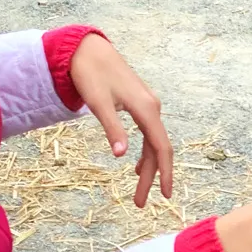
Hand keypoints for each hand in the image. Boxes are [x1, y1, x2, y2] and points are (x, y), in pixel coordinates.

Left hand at [69, 34, 172, 207]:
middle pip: (158, 150)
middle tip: (139, 203)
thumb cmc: (90, 74)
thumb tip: (122, 156)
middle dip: (152, 177)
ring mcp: (148, 106)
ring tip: (139, 190)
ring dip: (148, 167)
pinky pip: (149, 134)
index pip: (161, 148)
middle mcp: (152, 108)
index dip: (164, 173)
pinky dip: (145, 152)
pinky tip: (137, 165)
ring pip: (153, 143)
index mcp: (146, 109)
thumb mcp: (98, 104)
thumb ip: (112, 129)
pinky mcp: (141, 105)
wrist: (87, 49)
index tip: (165, 195)